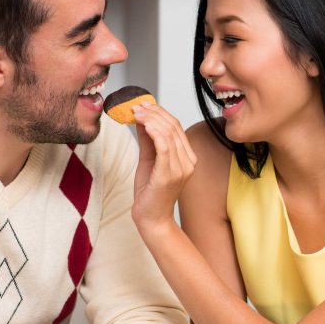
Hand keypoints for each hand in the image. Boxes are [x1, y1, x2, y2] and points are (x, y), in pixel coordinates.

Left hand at [131, 104, 197, 231]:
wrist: (152, 219)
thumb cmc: (150, 192)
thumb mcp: (149, 160)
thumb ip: (148, 141)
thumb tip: (143, 119)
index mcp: (187, 157)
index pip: (176, 127)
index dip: (160, 112)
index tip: (143, 104)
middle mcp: (188, 161)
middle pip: (173, 127)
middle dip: (153, 112)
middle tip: (136, 106)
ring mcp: (181, 168)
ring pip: (168, 133)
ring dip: (151, 119)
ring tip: (135, 113)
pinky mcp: (169, 174)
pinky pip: (164, 146)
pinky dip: (153, 131)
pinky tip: (143, 124)